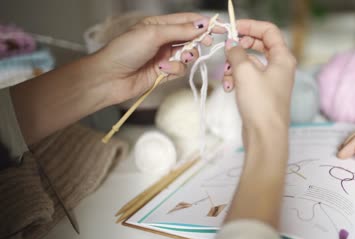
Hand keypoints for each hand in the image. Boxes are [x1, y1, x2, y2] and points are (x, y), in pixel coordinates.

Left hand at [93, 13, 217, 103]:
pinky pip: (179, 69)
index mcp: (159, 25)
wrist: (109, 77)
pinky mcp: (163, 73)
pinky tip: (162, 69)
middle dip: (199, 41)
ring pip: (187, 55)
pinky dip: (174, 69)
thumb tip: (202, 23)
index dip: (204, 23)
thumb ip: (180, 30)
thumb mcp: (154, 34)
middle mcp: (163, 39)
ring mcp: (164, 56)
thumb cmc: (125, 51)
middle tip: (206, 44)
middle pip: (191, 38)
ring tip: (179, 57)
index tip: (220, 27)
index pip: (187, 21)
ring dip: (186, 56)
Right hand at [222, 20, 295, 144]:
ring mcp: (272, 81)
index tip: (232, 28)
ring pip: (250, 63)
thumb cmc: (261, 104)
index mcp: (283, 58)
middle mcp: (280, 67)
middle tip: (226, 48)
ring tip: (227, 75)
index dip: (250, 26)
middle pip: (259, 45)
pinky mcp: (262, 93)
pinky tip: (229, 88)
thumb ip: (236, 53)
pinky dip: (237, 79)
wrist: (265, 136)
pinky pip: (248, 78)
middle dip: (240, 47)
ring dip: (235, 66)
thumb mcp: (245, 72)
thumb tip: (231, 44)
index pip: (268, 31)